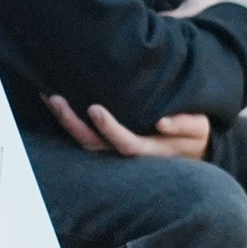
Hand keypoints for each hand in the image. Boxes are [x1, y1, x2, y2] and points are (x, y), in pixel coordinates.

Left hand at [45, 96, 211, 158]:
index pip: (125, 143)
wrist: (188, 147)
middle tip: (58, 99)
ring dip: (64, 120)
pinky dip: (65, 117)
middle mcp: (126, 151)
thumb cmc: (193, 134)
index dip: (109, 128)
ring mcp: (113, 147)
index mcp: (150, 149)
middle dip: (74, 124)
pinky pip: (81, 132)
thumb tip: (162, 122)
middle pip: (93, 144)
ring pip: (82, 140)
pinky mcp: (105, 139)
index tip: (95, 109)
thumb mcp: (199, 128)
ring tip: (48, 96)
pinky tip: (50, 97)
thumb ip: (184, 124)